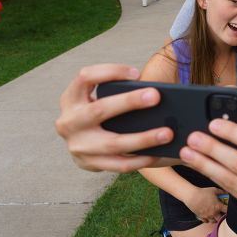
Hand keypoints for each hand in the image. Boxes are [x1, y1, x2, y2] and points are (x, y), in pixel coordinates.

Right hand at [55, 64, 171, 171]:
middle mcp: (69, 122)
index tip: (137, 73)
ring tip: (167, 133)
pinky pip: (120, 164)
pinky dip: (142, 159)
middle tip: (156, 96)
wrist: (80, 145)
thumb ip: (116, 92)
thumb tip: (154, 92)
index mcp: (71, 99)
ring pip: (113, 143)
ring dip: (143, 139)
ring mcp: (78, 146)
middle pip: (99, 110)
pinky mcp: (90, 164)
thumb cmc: (98, 114)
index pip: (85, 77)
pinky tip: (160, 153)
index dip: (110, 71)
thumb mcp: (97, 99)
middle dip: (129, 102)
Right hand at [183, 187, 227, 223]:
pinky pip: (206, 221)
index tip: (228, 208)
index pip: (227, 211)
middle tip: (222, 213)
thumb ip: (221, 192)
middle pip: (221, 219)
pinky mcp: (201, 216)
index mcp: (218, 206)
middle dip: (222, 216)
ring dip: (216, 219)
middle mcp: (214, 213)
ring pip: (214, 221)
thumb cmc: (203, 192)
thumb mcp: (214, 190)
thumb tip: (226, 193)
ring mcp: (207, 216)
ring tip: (216, 215)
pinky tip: (208, 217)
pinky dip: (208, 220)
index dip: (229, 210)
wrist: (192, 196)